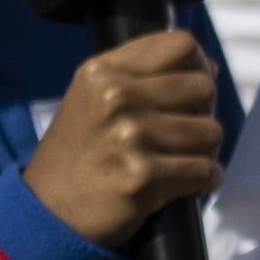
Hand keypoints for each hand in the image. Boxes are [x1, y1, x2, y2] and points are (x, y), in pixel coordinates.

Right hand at [22, 30, 223, 246]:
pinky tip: (181, 186)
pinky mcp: (143, 176)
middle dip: (202, 113)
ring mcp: (129, 136)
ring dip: (203, 152)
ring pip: (211, 132)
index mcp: (102, 72)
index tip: (192, 91)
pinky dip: (204, 181)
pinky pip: (206, 171)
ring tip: (174, 162)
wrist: (47, 214)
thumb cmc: (81, 155)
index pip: (182, 46)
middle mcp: (115, 97)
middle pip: (204, 88)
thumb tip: (211, 68)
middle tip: (179, 135)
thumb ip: (142, 76)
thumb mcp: (93, 99)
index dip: (199, 67)